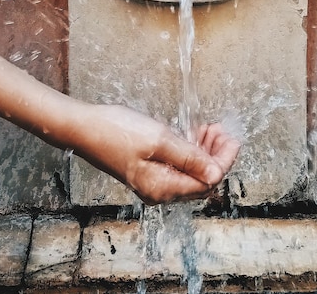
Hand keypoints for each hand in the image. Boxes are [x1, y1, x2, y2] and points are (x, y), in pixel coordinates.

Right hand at [63, 104, 240, 204]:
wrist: (83, 127)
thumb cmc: (116, 131)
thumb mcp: (158, 140)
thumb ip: (189, 158)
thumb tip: (216, 174)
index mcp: (163, 187)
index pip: (207, 181)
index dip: (224, 160)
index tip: (233, 138)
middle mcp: (159, 190)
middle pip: (201, 179)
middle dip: (217, 155)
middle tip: (223, 131)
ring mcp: (153, 181)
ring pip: (190, 171)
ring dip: (204, 151)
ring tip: (211, 128)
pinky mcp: (147, 170)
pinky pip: (178, 165)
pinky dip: (189, 150)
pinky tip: (194, 134)